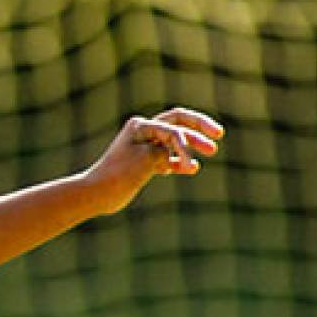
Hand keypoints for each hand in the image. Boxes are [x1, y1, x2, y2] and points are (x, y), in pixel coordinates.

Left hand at [79, 107, 223, 215]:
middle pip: (178, 122)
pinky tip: (192, 169)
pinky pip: (167, 158)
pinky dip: (180, 162)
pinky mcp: (144, 163)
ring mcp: (144, 147)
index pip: (174, 127)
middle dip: (199, 127)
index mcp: (141, 126)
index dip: (187, 144)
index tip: (189, 165)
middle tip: (219, 134)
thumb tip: (171, 154)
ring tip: (212, 151)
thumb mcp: (147, 158)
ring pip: (175, 141)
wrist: (97, 193)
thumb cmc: (118, 174)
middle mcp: (143, 132)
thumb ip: (165, 150)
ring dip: (192, 145)